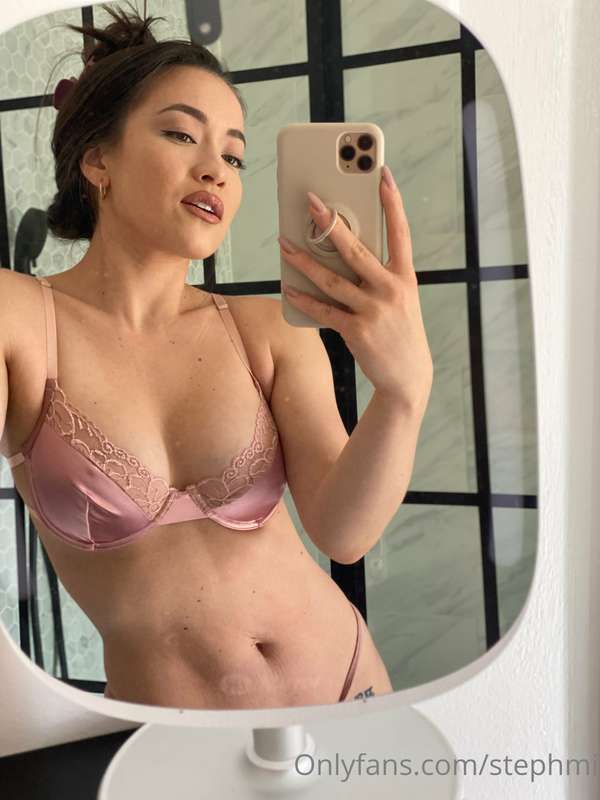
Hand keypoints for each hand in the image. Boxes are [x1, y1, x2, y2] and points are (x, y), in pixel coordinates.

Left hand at [278, 165, 432, 412]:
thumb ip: (378, 275)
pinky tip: (288, 287)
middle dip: (331, 223)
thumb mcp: (401, 299)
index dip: (392, 202)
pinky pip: (324, 310)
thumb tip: (342, 252)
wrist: (409, 377)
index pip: (400, 232)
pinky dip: (304, 298)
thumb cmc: (400, 332)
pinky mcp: (357, 331)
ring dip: (304, 260)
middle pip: (356, 250)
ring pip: (332, 279)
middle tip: (311, 202)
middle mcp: (392, 290)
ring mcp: (374, 310)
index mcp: (405, 277)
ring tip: (284, 244)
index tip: (382, 174)